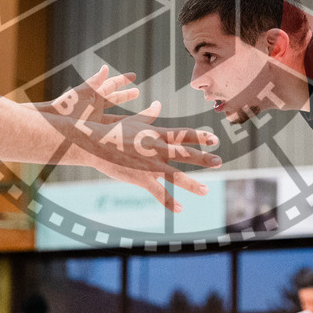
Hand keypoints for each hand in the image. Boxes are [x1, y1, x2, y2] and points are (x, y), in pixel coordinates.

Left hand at [47, 65, 140, 124]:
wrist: (52, 125)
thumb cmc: (64, 107)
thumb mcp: (80, 94)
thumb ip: (94, 83)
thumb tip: (105, 68)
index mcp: (93, 93)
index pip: (111, 84)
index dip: (123, 80)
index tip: (134, 75)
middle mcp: (95, 104)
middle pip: (114, 97)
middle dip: (126, 95)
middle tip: (137, 91)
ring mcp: (95, 117)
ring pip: (115, 113)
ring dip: (125, 113)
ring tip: (136, 112)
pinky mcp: (94, 129)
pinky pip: (110, 127)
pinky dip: (119, 127)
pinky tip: (127, 130)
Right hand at [76, 101, 220, 211]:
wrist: (94, 143)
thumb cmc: (112, 131)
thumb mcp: (133, 120)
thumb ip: (149, 114)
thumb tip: (158, 104)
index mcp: (156, 134)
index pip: (183, 134)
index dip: (200, 137)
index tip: (215, 139)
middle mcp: (157, 149)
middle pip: (185, 153)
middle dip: (203, 158)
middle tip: (218, 160)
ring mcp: (149, 164)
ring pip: (176, 175)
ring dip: (192, 184)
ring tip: (206, 190)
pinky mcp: (140, 178)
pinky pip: (158, 192)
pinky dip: (169, 202)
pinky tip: (180, 209)